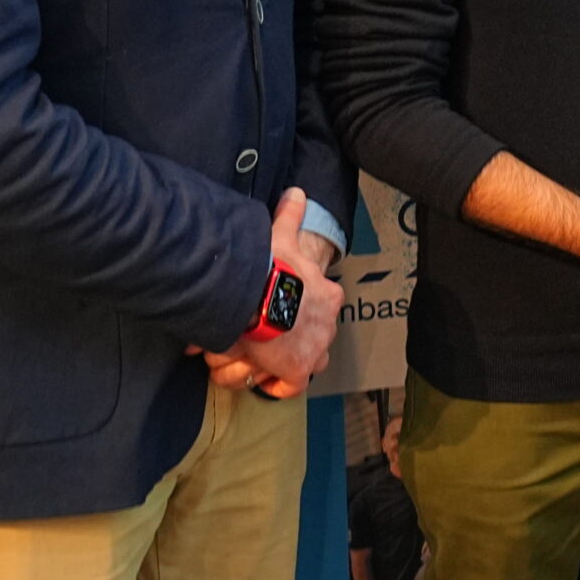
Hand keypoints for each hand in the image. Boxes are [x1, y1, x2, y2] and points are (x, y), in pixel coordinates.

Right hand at [221, 188, 343, 397]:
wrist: (259, 294)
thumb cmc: (269, 267)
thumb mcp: (281, 238)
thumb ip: (290, 217)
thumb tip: (296, 192)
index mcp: (327, 295)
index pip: (320, 311)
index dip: (297, 316)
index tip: (275, 316)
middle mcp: (328, 325)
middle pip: (313, 342)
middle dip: (288, 344)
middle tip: (260, 339)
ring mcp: (315, 350)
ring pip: (301, 365)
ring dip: (277, 363)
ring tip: (252, 354)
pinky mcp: (298, 372)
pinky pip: (287, 387)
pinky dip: (272, 383)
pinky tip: (257, 374)